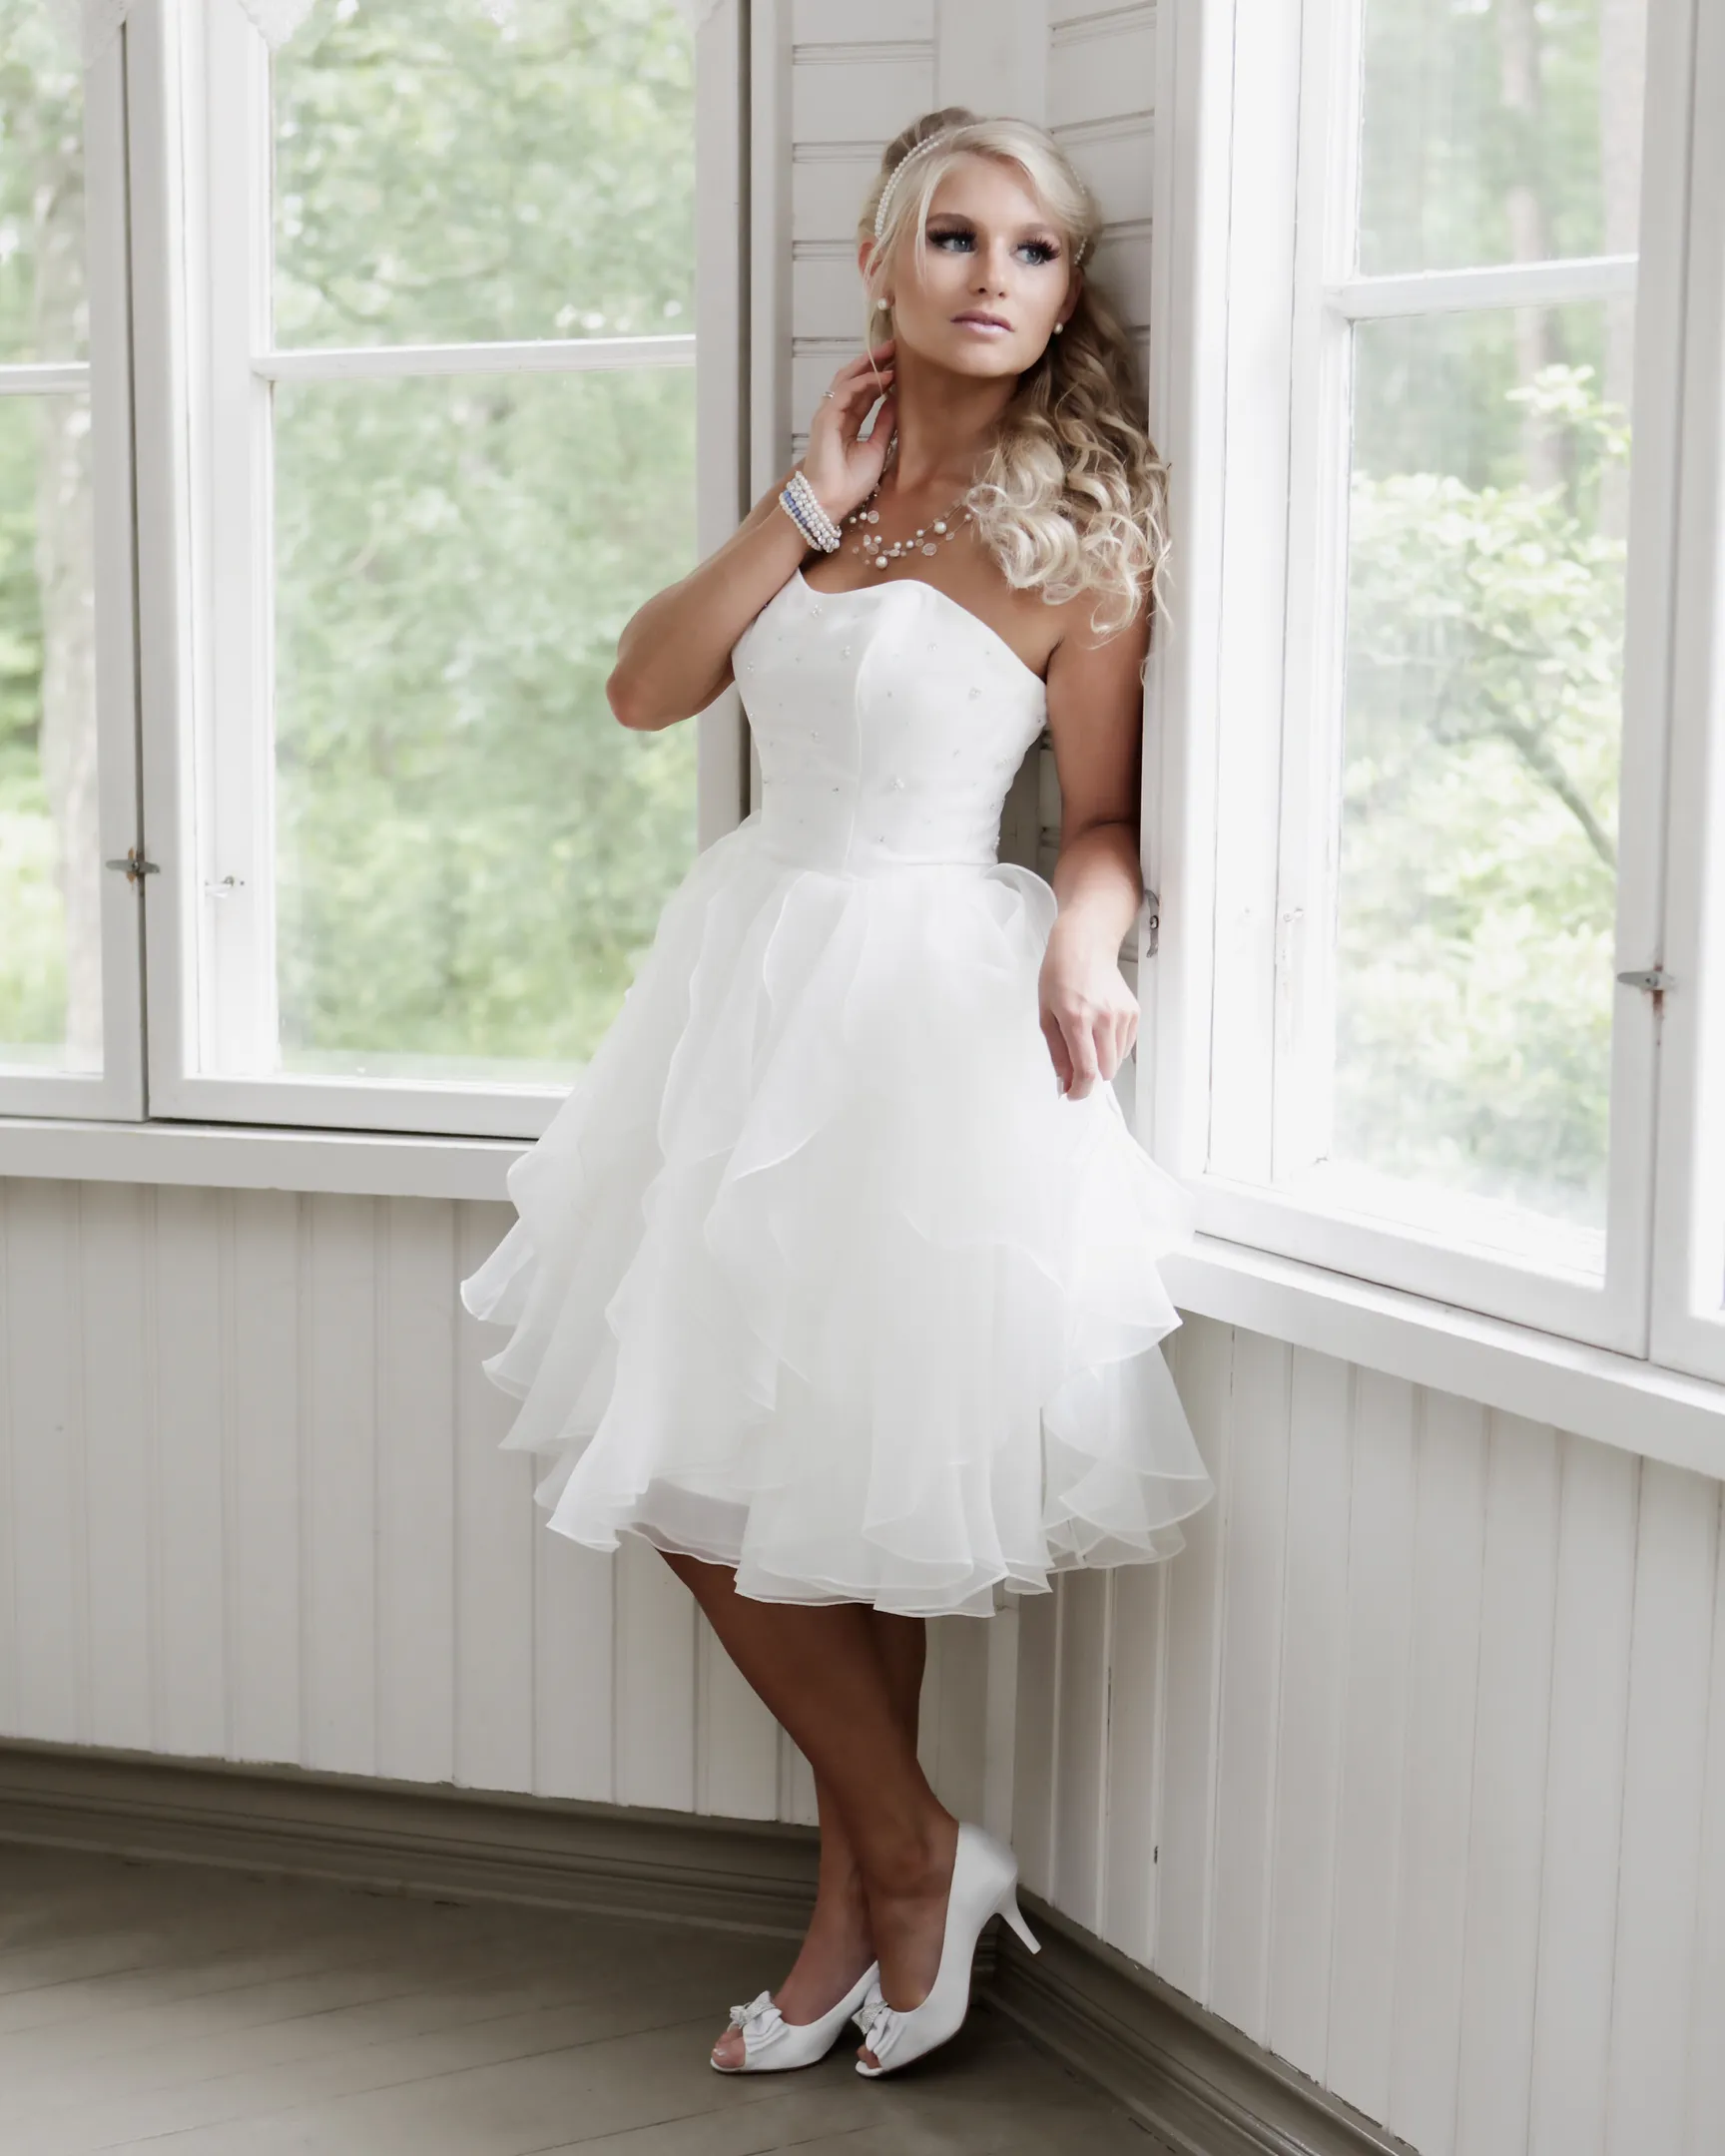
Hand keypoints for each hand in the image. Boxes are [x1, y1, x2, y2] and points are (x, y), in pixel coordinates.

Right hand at [800, 342, 896, 525]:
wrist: (832, 502)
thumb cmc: (850, 483)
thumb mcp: (877, 448)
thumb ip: (885, 424)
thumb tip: (897, 401)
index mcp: (847, 422)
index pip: (864, 391)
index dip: (881, 376)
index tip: (900, 363)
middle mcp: (835, 414)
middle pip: (854, 379)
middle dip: (874, 362)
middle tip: (895, 347)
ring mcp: (828, 414)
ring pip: (847, 380)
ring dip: (869, 365)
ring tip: (890, 353)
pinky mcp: (825, 419)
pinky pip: (845, 393)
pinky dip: (863, 382)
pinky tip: (882, 377)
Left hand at [1038, 918, 1139, 1099]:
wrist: (1084, 946)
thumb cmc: (1059, 976)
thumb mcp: (1046, 1015)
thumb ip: (1057, 1052)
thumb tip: (1065, 1082)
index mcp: (1076, 1019)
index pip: (1086, 1070)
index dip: (1080, 1090)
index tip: (1073, 1095)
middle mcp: (1103, 1018)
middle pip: (1105, 1070)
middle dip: (1090, 1076)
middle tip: (1076, 1065)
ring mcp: (1122, 1014)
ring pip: (1117, 1060)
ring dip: (1102, 1060)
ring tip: (1087, 1037)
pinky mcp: (1133, 1012)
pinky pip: (1126, 1045)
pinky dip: (1113, 1047)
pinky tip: (1100, 1029)